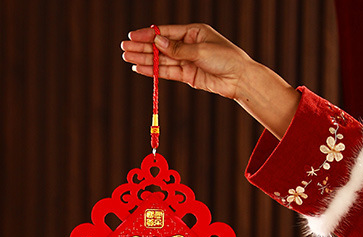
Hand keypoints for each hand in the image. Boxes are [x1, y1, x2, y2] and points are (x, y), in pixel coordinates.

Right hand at [121, 23, 252, 100]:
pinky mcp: (187, 75)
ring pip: (161, 60)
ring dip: (144, 60)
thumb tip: (157, 40)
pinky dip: (153, 71)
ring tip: (127, 59)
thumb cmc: (225, 58)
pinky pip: (167, 72)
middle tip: (124, 48)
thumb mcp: (200, 51)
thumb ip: (177, 49)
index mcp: (193, 31)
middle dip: (142, 48)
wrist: (238, 79)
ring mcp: (186, 60)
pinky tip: (140, 69)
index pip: (165, 32)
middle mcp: (188, 45)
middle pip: (160, 46)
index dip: (148, 34)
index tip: (132, 37)